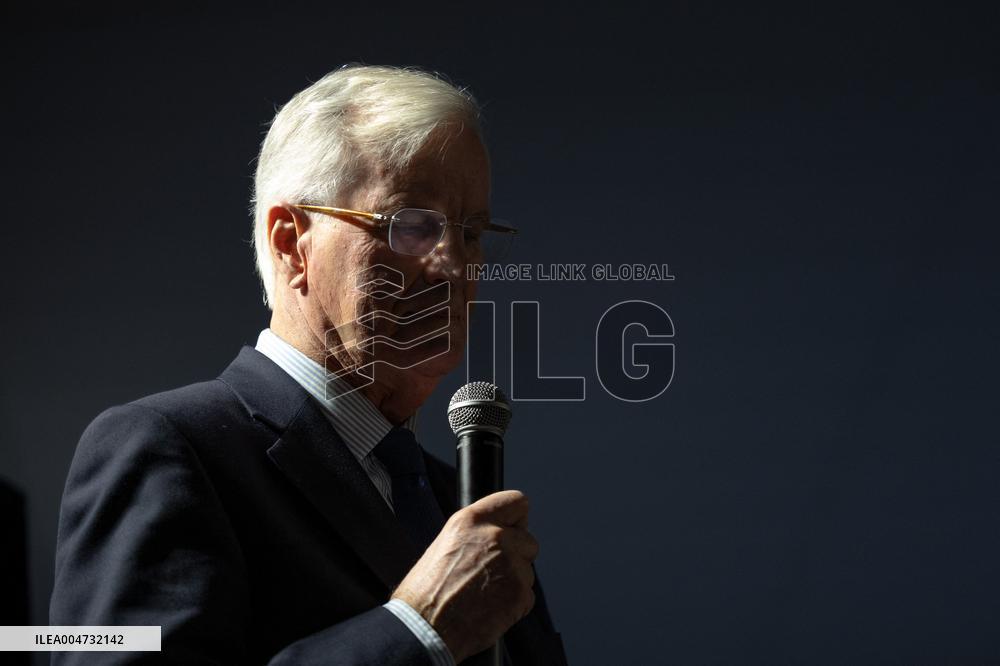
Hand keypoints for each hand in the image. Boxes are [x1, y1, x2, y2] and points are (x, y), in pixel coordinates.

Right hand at [390, 489, 538, 661]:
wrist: (425, 630)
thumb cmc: (425, 593)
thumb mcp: (444, 543)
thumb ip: (474, 534)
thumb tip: (494, 534)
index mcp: (472, 520)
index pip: (516, 502)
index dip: (516, 519)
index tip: (512, 530)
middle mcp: (495, 537)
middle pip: (528, 539)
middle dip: (516, 555)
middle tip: (493, 572)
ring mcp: (511, 565)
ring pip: (527, 570)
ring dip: (513, 581)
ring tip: (484, 595)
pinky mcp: (520, 593)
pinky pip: (527, 595)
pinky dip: (514, 604)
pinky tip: (490, 609)